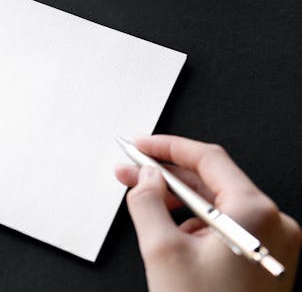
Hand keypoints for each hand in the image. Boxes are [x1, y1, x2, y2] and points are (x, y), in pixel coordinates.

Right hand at [115, 135, 300, 291]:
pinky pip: (227, 226)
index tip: (140, 145)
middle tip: (130, 172)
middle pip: (213, 181)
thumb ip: (146, 202)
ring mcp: (274, 243)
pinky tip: (168, 231)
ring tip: (143, 204)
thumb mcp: (162, 252)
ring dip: (177, 201)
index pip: (208, 158)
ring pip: (218, 205)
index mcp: (255, 213)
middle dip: (166, 176)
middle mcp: (274, 224)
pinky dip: (195, 223)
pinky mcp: (265, 259)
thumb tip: (143, 177)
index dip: (168, 147)